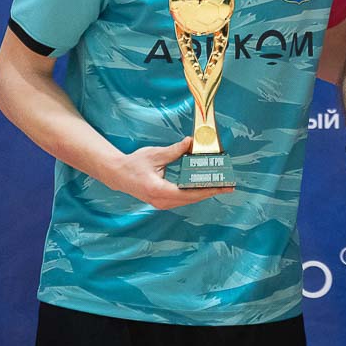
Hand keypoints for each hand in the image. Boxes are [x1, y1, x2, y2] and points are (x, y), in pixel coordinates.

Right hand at [108, 137, 233, 208]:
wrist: (117, 175)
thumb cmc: (134, 164)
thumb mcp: (155, 154)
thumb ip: (175, 150)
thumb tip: (191, 142)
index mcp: (159, 190)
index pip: (189, 193)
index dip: (208, 190)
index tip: (223, 187)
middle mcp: (161, 201)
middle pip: (192, 199)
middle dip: (211, 191)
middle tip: (229, 186)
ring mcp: (161, 203)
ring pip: (188, 200)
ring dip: (204, 193)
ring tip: (221, 186)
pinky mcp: (162, 201)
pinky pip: (183, 199)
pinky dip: (195, 193)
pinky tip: (205, 187)